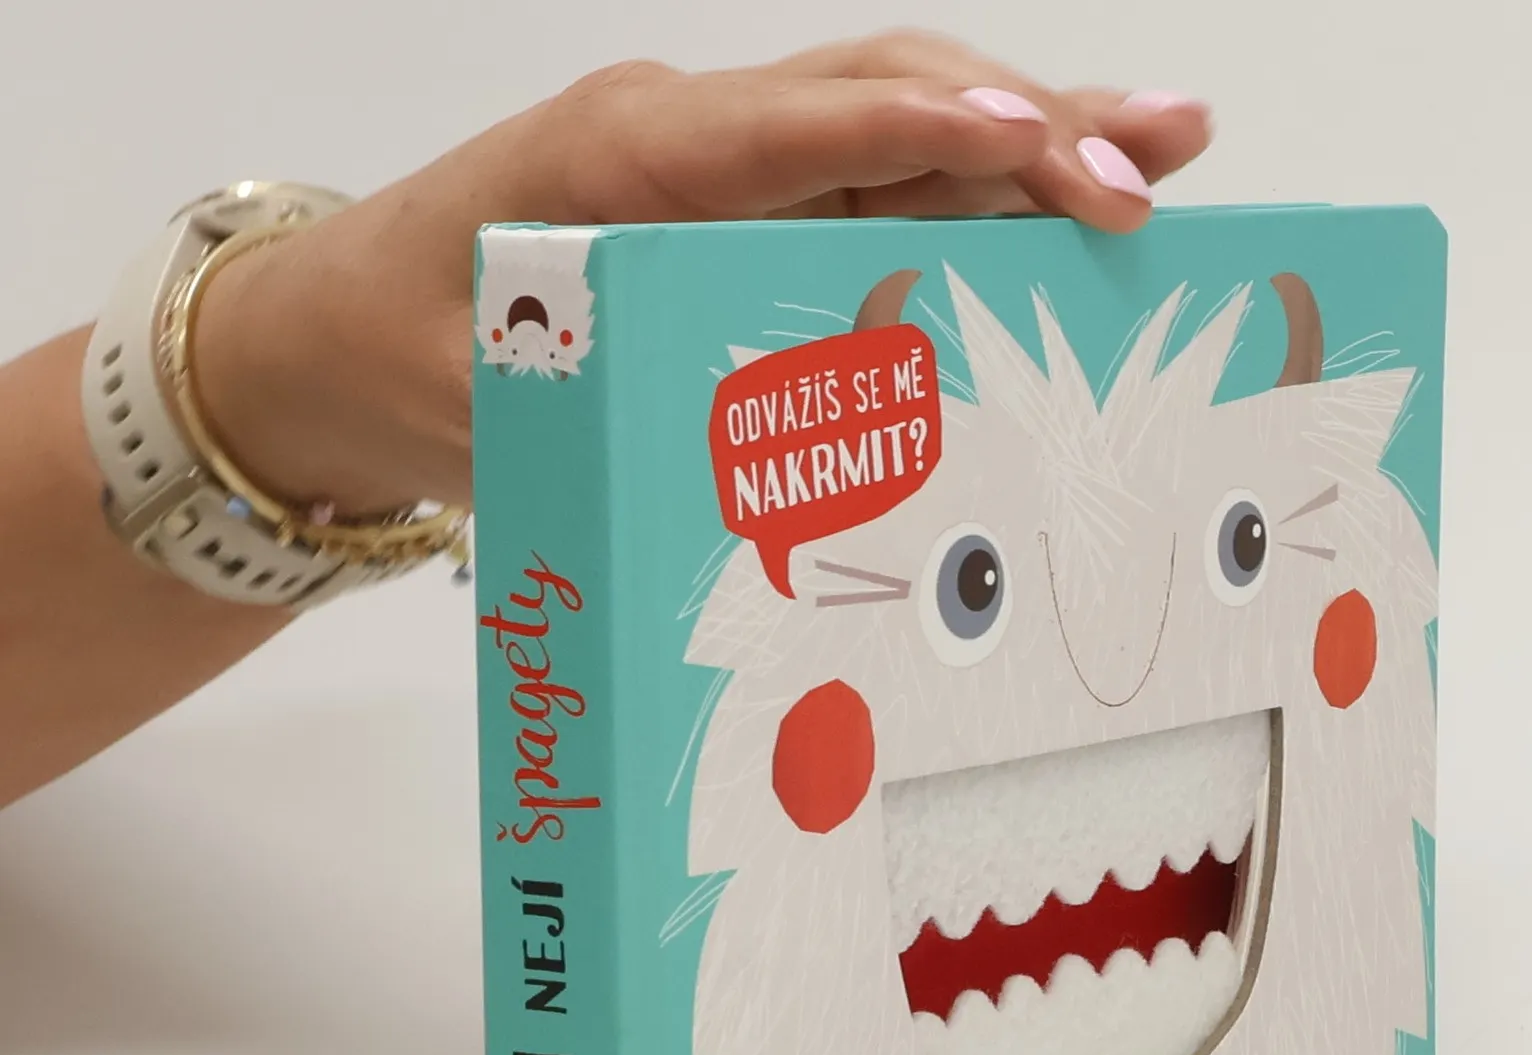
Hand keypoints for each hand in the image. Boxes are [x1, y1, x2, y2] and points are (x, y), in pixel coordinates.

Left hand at [194, 35, 1212, 516]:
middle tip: (1160, 151)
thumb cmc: (397, 350)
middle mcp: (697, 139)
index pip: (803, 126)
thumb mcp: (474, 394)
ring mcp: (731, 168)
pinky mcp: (749, 210)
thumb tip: (722, 449)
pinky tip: (1070, 213)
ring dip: (1036, 145)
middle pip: (889, 98)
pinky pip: (882, 191)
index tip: (1035, 148)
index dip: (926, 133)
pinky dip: (981, 202)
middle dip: (1031, 123)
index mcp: (626, 156)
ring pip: (906, 132)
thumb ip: (593, 400)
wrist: (335, 334)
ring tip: (1166, 154)